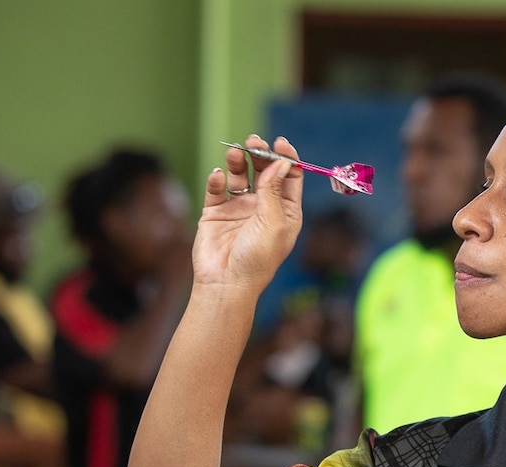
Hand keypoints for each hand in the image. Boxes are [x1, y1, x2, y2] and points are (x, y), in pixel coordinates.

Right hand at [193, 135, 303, 292]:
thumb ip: (274, 191)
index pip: (289, 178)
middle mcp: (263, 207)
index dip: (286, 159)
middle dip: (260, 155)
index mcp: (285, 212)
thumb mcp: (273, 223)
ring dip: (238, 162)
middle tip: (254, 142)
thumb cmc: (257, 260)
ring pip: (239, 176)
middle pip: (264, 172)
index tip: (280, 144)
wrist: (226, 283)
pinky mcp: (216, 213)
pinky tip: (219, 176)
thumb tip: (281, 163)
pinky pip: (217, 189)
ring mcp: (239, 209)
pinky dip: (217, 179)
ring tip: (236, 152)